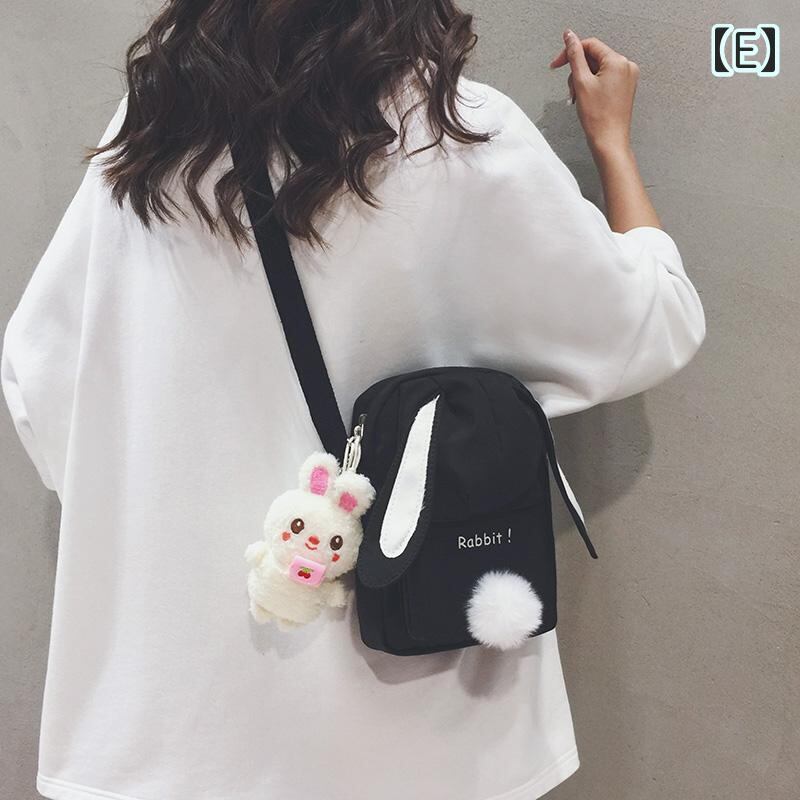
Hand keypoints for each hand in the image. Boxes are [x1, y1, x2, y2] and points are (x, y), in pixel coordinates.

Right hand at [550, 30, 639, 160]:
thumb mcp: (581, 81)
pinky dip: (592, 86)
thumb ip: (574, 55)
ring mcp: (627, 78)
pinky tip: (586, 99)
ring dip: (583, 80)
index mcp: (618, 61)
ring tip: (578, 97)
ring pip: (598, 69)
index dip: (571, 52)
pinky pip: (605, 79)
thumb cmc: (598, 118)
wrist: (609, 141)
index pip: (590, 45)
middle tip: (570, 89)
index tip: (557, 63)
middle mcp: (626, 66)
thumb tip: (570, 37)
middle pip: (594, 57)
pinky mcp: (624, 88)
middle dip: (578, 71)